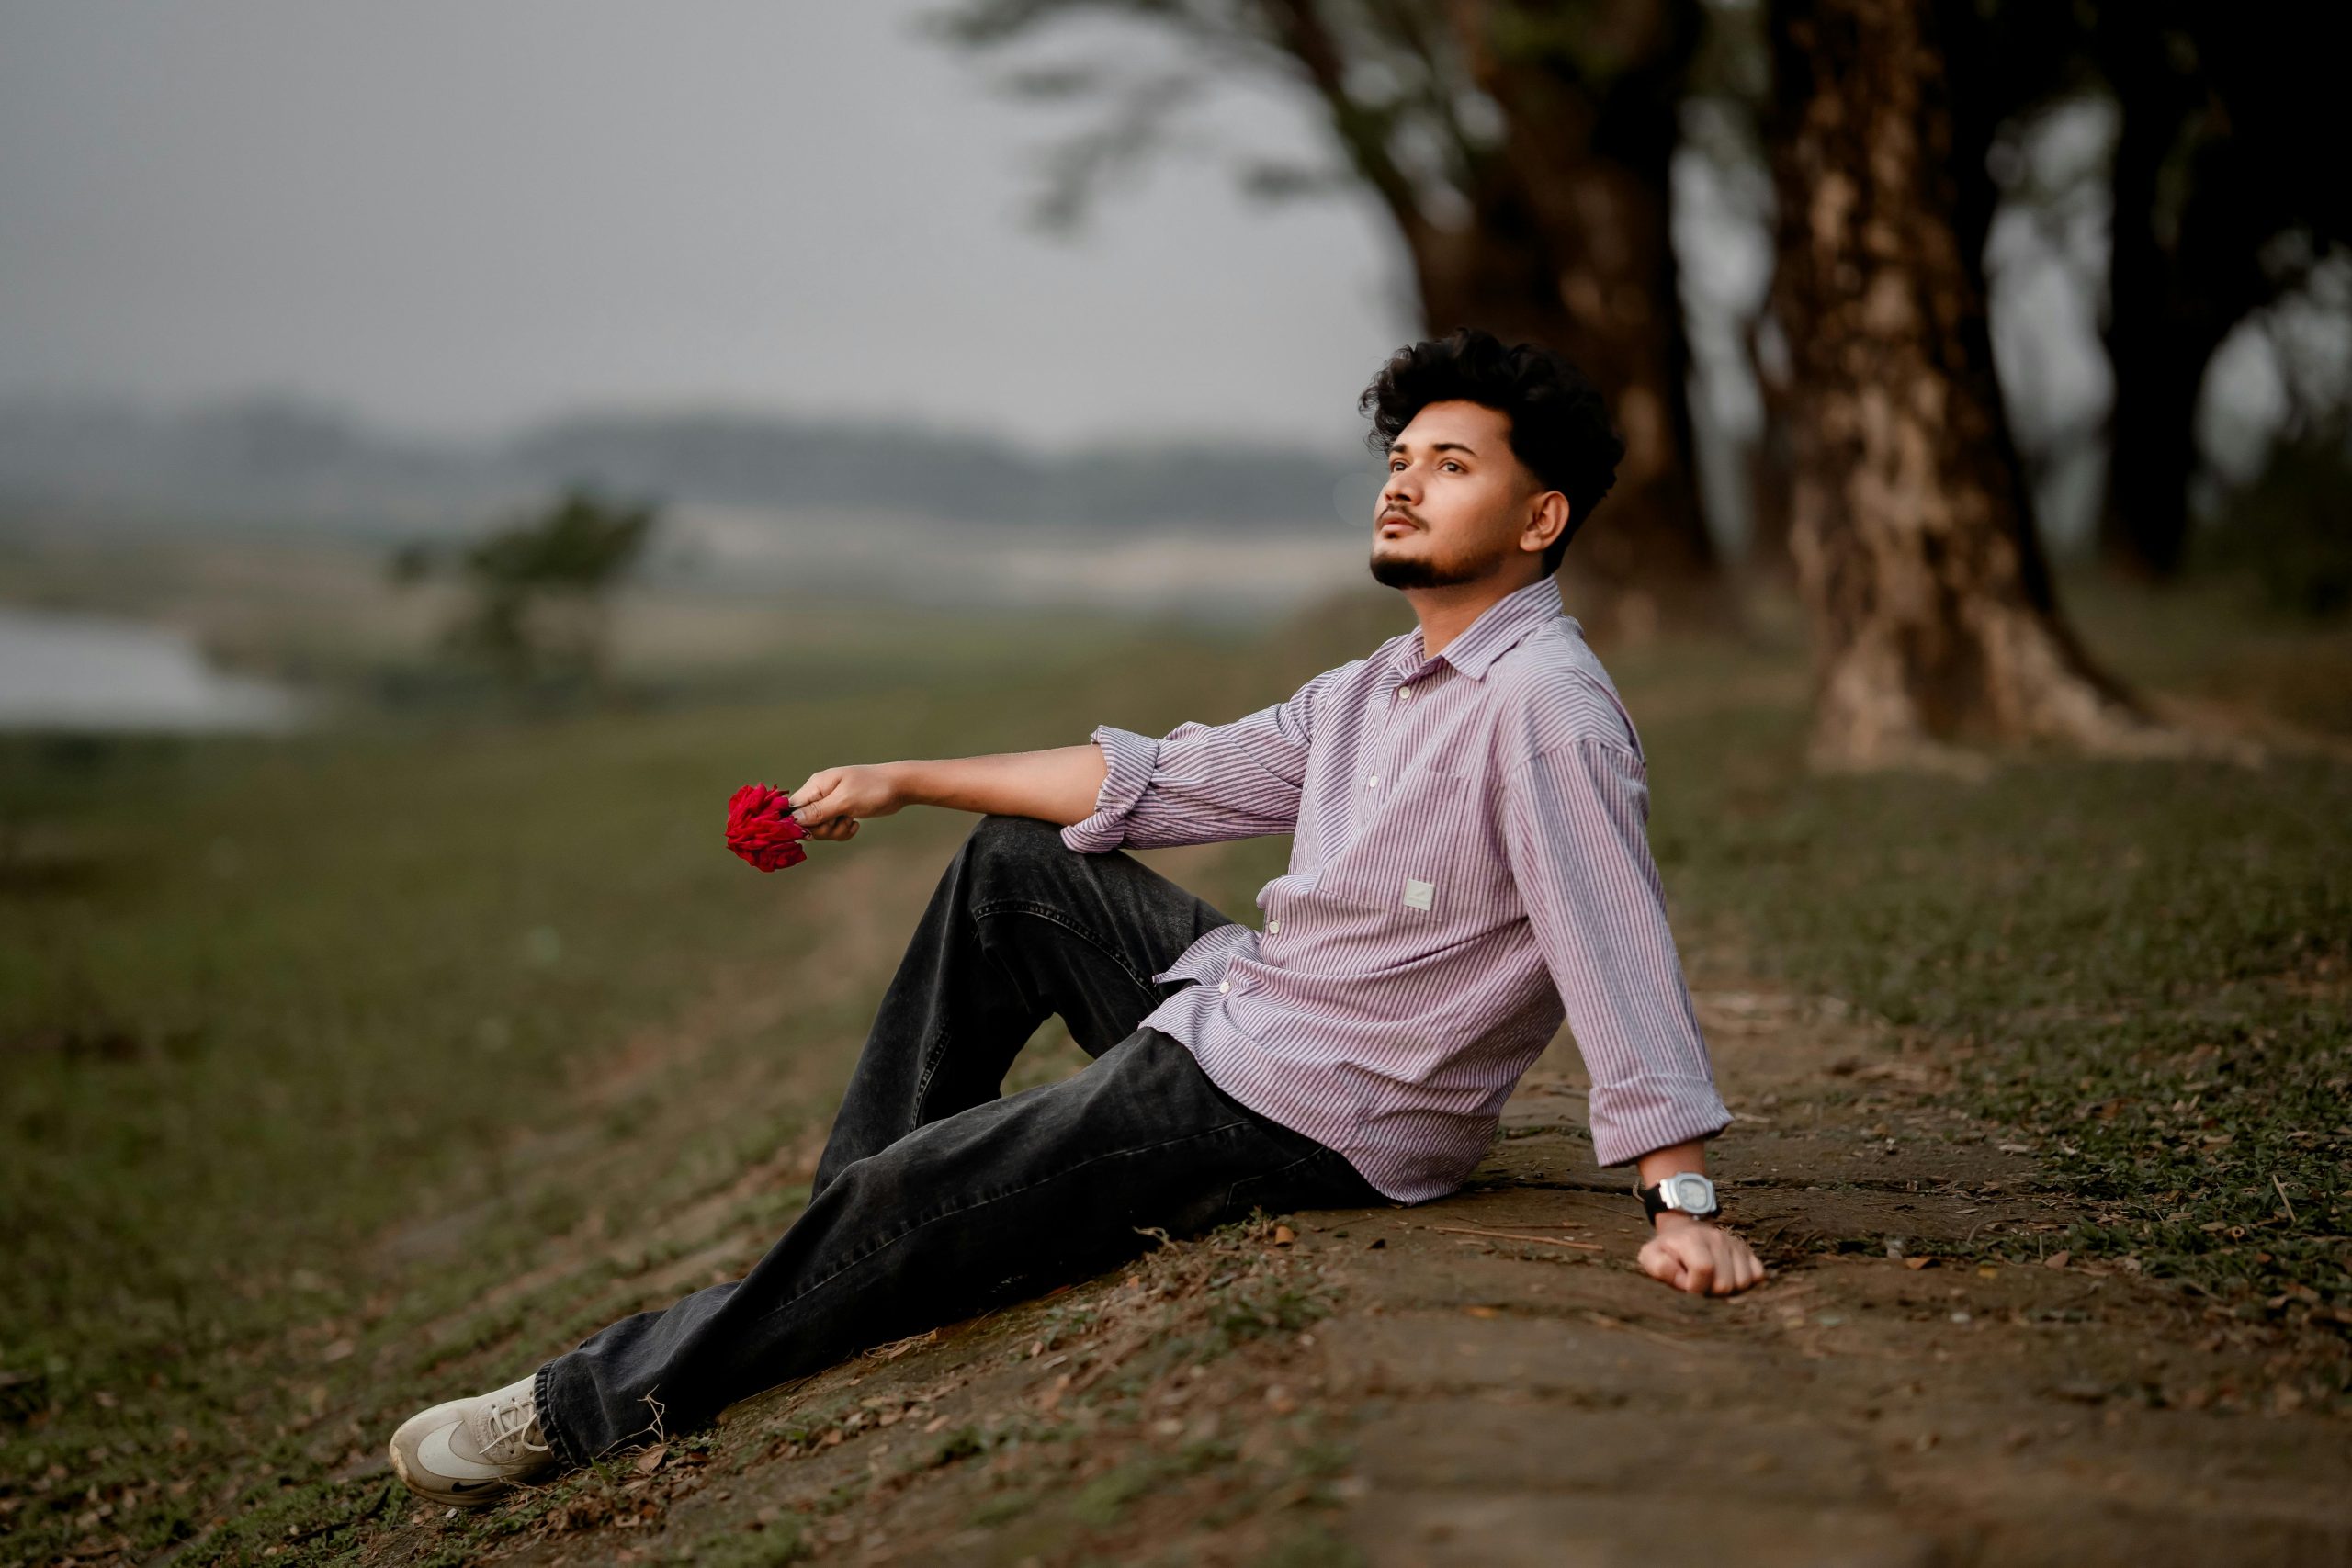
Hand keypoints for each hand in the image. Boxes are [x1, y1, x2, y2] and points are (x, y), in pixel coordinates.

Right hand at [788, 764, 903, 841]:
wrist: (900, 786)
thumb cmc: (873, 789)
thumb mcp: (844, 801)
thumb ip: (818, 811)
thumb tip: (793, 820)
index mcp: (816, 786)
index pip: (793, 809)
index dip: (799, 824)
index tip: (816, 829)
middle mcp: (820, 794)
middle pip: (806, 822)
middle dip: (824, 829)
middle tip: (841, 821)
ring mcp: (831, 803)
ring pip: (821, 828)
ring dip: (836, 831)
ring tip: (851, 821)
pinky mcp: (842, 810)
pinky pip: (834, 828)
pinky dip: (844, 830)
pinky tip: (856, 824)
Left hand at [1638, 1214, 1765, 1295]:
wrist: (1685, 1231)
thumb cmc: (1668, 1250)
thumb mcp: (1651, 1256)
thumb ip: (1658, 1267)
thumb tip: (1682, 1280)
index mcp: (1692, 1240)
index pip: (1704, 1269)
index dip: (1695, 1286)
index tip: (1686, 1286)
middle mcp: (1717, 1239)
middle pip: (1725, 1282)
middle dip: (1711, 1292)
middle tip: (1701, 1285)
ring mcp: (1735, 1244)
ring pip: (1744, 1282)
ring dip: (1729, 1290)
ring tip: (1713, 1282)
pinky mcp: (1748, 1251)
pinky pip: (1758, 1276)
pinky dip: (1746, 1283)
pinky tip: (1730, 1278)